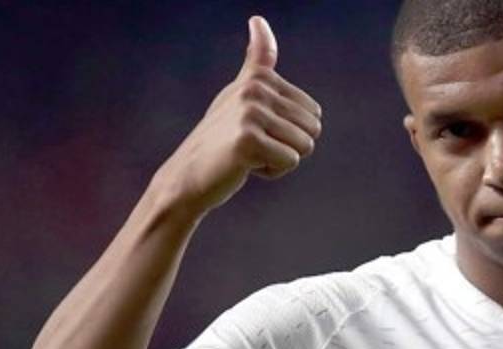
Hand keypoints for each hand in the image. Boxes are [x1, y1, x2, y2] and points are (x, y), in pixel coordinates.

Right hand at [152, 16, 322, 216]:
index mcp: (259, 78)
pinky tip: (245, 165)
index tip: (259, 130)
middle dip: (288, 146)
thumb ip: (256, 61)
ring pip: (304, 147)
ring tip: (249, 154)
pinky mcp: (248, 141)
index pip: (313, 112)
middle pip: (312, 130)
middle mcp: (255, 90)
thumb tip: (258, 18)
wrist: (188, 175)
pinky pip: (290, 162)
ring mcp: (251, 113)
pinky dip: (272, 172)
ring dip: (280, 159)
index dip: (291, 131)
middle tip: (254, 145)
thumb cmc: (220, 137)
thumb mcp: (238, 92)